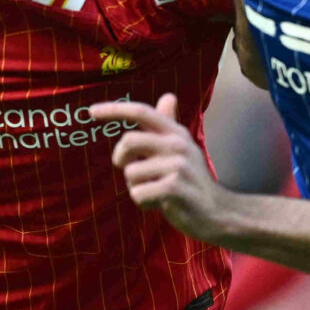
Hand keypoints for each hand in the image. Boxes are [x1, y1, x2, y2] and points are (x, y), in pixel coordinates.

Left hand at [98, 95, 233, 241]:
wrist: (218, 212)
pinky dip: (143, 203)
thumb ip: (169, 124)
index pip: (142, 111)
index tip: (91, 111)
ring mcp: (177, 166)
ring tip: (155, 191)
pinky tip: (160, 204)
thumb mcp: (183, 148)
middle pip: (128, 141)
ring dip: (136, 187)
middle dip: (121, 158)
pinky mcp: (174, 188)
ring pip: (130, 173)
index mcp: (176, 133)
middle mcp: (177, 144)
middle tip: (130, 168)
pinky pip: (137, 194)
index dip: (114, 109)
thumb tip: (167, 96)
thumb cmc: (193, 181)